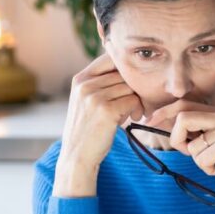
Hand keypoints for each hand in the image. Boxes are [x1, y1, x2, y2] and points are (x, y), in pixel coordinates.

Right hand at [54, 54, 141, 196]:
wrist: (77, 156)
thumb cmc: (87, 129)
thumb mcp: (86, 101)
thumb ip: (100, 83)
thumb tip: (129, 67)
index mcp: (80, 79)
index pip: (110, 58)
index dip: (126, 68)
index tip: (132, 83)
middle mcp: (85, 84)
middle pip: (123, 73)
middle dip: (133, 88)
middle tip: (134, 104)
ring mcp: (94, 97)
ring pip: (130, 87)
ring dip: (137, 100)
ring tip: (132, 113)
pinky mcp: (106, 110)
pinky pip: (133, 101)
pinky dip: (137, 110)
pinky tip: (132, 119)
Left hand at [148, 100, 214, 208]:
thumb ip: (199, 132)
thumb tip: (172, 131)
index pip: (183, 105)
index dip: (163, 112)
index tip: (148, 121)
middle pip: (182, 119)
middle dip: (177, 139)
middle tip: (187, 152)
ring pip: (191, 146)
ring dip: (199, 161)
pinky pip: (201, 159)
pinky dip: (208, 169)